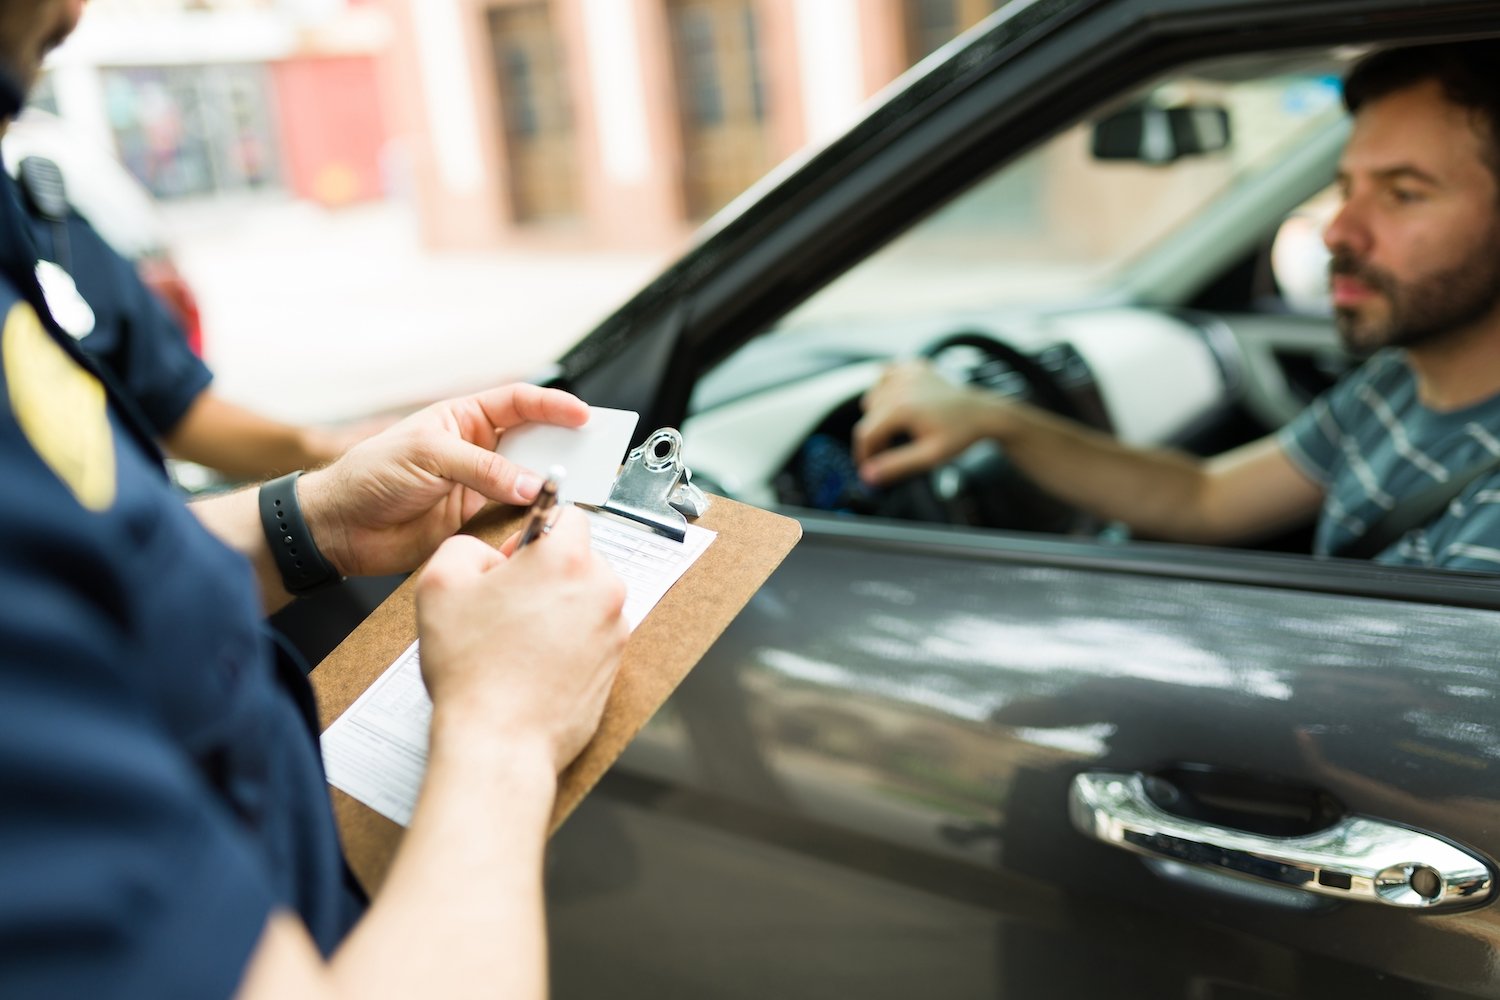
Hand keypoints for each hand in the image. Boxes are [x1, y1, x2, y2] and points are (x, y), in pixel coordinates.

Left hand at [298, 384, 587, 576]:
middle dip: (564, 446)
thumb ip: (482, 469)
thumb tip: (530, 484)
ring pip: (529, 481)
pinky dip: (532, 519)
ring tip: (575, 489)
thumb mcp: (428, 457)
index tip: (583, 416)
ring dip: (551, 485)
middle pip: (534, 442)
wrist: (341, 527)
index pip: (519, 403)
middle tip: (594, 454)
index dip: (554, 406)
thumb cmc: (371, 475)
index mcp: (465, 419)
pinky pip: (515, 516)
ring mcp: (480, 486)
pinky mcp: (477, 521)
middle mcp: (478, 450)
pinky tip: (545, 519)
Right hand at [414, 508, 627, 770]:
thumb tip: (487, 554)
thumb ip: (465, 547)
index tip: (512, 560)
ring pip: (587, 599)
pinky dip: (569, 642)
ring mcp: (614, 630)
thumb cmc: (472, 670)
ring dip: (559, 608)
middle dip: (546, 574)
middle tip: (507, 605)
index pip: (566, 514)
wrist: (499, 740)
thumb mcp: (439, 584)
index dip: (532, 533)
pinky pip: (593, 636)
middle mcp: (602, 589)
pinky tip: (535, 664)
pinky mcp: (615, 665)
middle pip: (579, 559)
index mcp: (566, 559)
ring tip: (518, 641)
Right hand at [853, 361, 1009, 485]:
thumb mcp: (930, 456)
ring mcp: (907, 374)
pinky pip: (887, 374)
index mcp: (901, 408)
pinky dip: (886, 387)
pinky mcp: (915, 368)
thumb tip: (869, 476)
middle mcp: (900, 386)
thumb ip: (896, 466)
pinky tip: (897, 400)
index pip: (866, 434)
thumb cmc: (961, 434)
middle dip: (874, 438)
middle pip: (868, 417)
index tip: (870, 469)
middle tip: (889, 453)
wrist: (984, 413)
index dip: (864, 455)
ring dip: (878, 414)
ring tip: (897, 429)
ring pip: (873, 396)